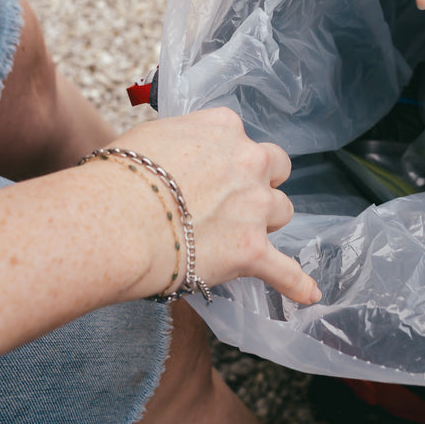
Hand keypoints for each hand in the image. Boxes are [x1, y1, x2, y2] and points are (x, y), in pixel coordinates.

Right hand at [110, 108, 316, 304]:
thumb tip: (176, 157)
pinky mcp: (251, 250)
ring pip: (282, 212)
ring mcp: (254, 207)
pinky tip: (308, 294)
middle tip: (230, 204)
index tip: (210, 175)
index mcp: (224, 128)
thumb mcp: (149, 137)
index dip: (228, 162)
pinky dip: (295, 283)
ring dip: (264, 224)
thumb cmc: (119, 177)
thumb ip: (179, 142)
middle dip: (260, 185)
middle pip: (275, 170)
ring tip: (233, 238)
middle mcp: (248, 161)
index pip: (242, 140)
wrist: (116, 219)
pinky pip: (284, 270)